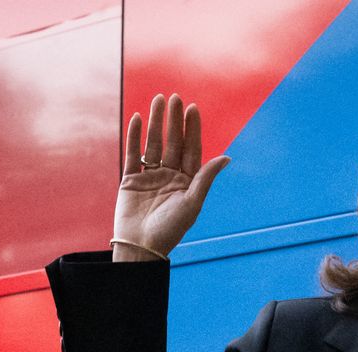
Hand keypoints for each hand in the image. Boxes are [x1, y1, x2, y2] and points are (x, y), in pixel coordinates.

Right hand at [112, 94, 231, 260]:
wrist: (141, 247)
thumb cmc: (170, 230)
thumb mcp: (192, 203)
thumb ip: (205, 178)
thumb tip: (226, 157)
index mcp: (186, 183)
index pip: (190, 150)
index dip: (192, 129)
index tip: (193, 109)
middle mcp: (169, 177)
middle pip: (172, 142)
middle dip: (174, 120)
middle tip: (175, 98)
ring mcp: (149, 177)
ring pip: (153, 144)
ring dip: (156, 122)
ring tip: (158, 100)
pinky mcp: (130, 180)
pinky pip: (134, 154)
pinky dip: (135, 136)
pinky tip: (139, 119)